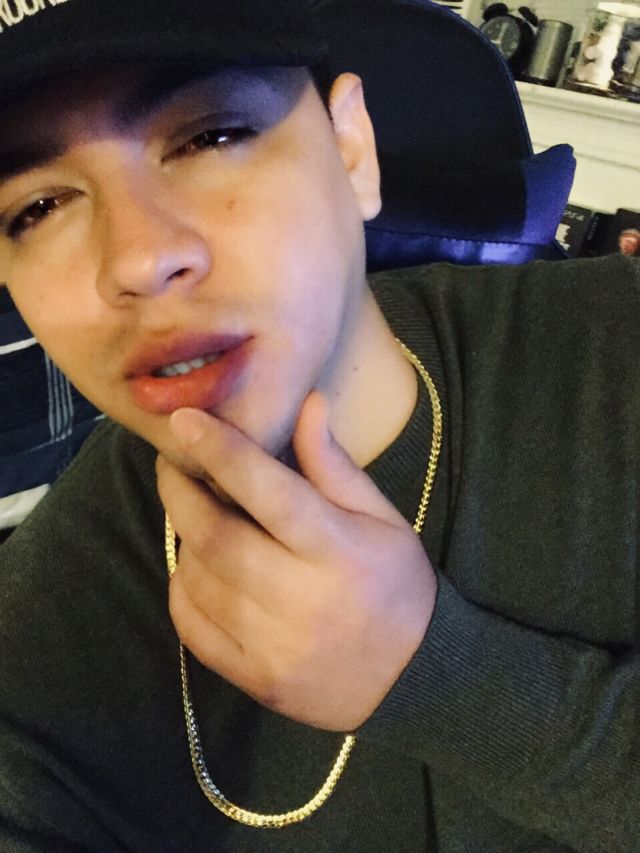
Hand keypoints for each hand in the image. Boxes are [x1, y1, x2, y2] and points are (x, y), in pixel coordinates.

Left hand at [156, 392, 436, 731]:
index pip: (271, 492)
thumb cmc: (396, 585)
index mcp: (340, 552)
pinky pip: (192, 628)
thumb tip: (307, 403)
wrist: (412, 678)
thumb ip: (336, 466)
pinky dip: (182, 589)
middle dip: (181, 494)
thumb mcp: (382, 518)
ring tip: (194, 518)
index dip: (223, 451)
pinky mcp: (255, 681)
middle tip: (172, 466)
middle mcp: (304, 601)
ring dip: (184, 540)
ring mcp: (275, 648)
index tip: (184, 418)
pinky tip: (197, 570)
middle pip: (217, 538)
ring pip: (198, 581)